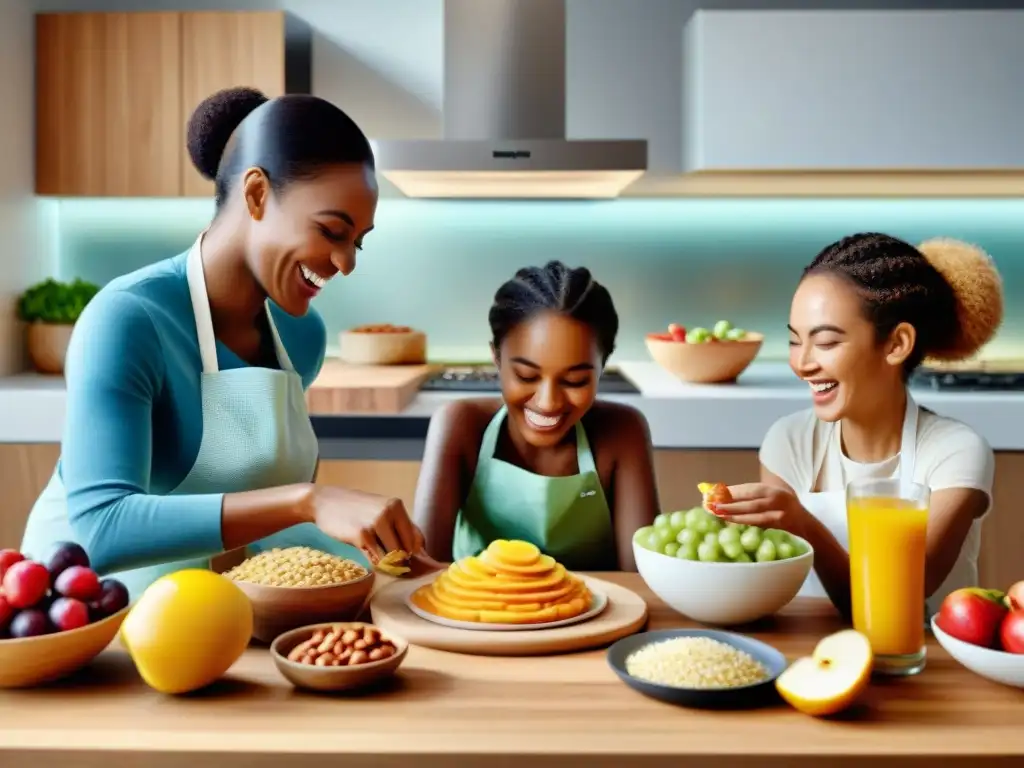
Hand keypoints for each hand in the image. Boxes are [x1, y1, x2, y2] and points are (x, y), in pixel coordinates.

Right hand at [304, 486, 425, 563]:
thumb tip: (421, 552)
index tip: (402, 558)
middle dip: (399, 559)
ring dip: (387, 562)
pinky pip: (377, 559)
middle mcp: (389, 511)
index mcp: (397, 505)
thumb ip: (400, 527)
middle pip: (406, 549)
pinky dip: (374, 562)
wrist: (323, 502)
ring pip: (393, 556)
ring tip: (374, 552)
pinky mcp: (361, 535)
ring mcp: (376, 522)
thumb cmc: (354, 509)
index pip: (416, 539)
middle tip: (385, 558)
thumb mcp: (380, 511)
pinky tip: (365, 552)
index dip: (412, 553)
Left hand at [708, 483, 809, 533]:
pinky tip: (732, 524)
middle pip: (751, 503)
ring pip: (755, 516)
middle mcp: (780, 501)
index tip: (717, 493)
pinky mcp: (780, 530)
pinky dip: (745, 526)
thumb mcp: (771, 496)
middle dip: (731, 504)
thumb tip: (724, 493)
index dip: (733, 491)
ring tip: (719, 515)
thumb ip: (752, 495)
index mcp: (775, 490)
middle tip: (713, 505)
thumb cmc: (782, 508)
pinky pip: (759, 527)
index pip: (751, 489)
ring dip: (735, 516)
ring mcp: (781, 516)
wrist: (806, 526)